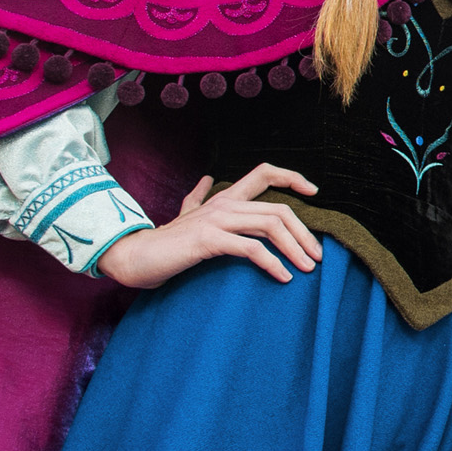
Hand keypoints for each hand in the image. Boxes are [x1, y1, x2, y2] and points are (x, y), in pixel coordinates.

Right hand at [97, 164, 323, 288]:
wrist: (135, 257)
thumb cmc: (165, 242)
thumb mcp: (186, 214)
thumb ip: (198, 197)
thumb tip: (205, 178)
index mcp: (223, 198)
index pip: (264, 173)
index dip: (292, 177)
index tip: (314, 192)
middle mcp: (223, 203)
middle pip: (278, 209)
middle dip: (304, 233)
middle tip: (316, 256)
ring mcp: (216, 219)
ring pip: (270, 225)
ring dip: (295, 248)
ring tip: (306, 268)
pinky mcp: (209, 239)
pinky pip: (252, 249)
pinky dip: (272, 263)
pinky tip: (282, 277)